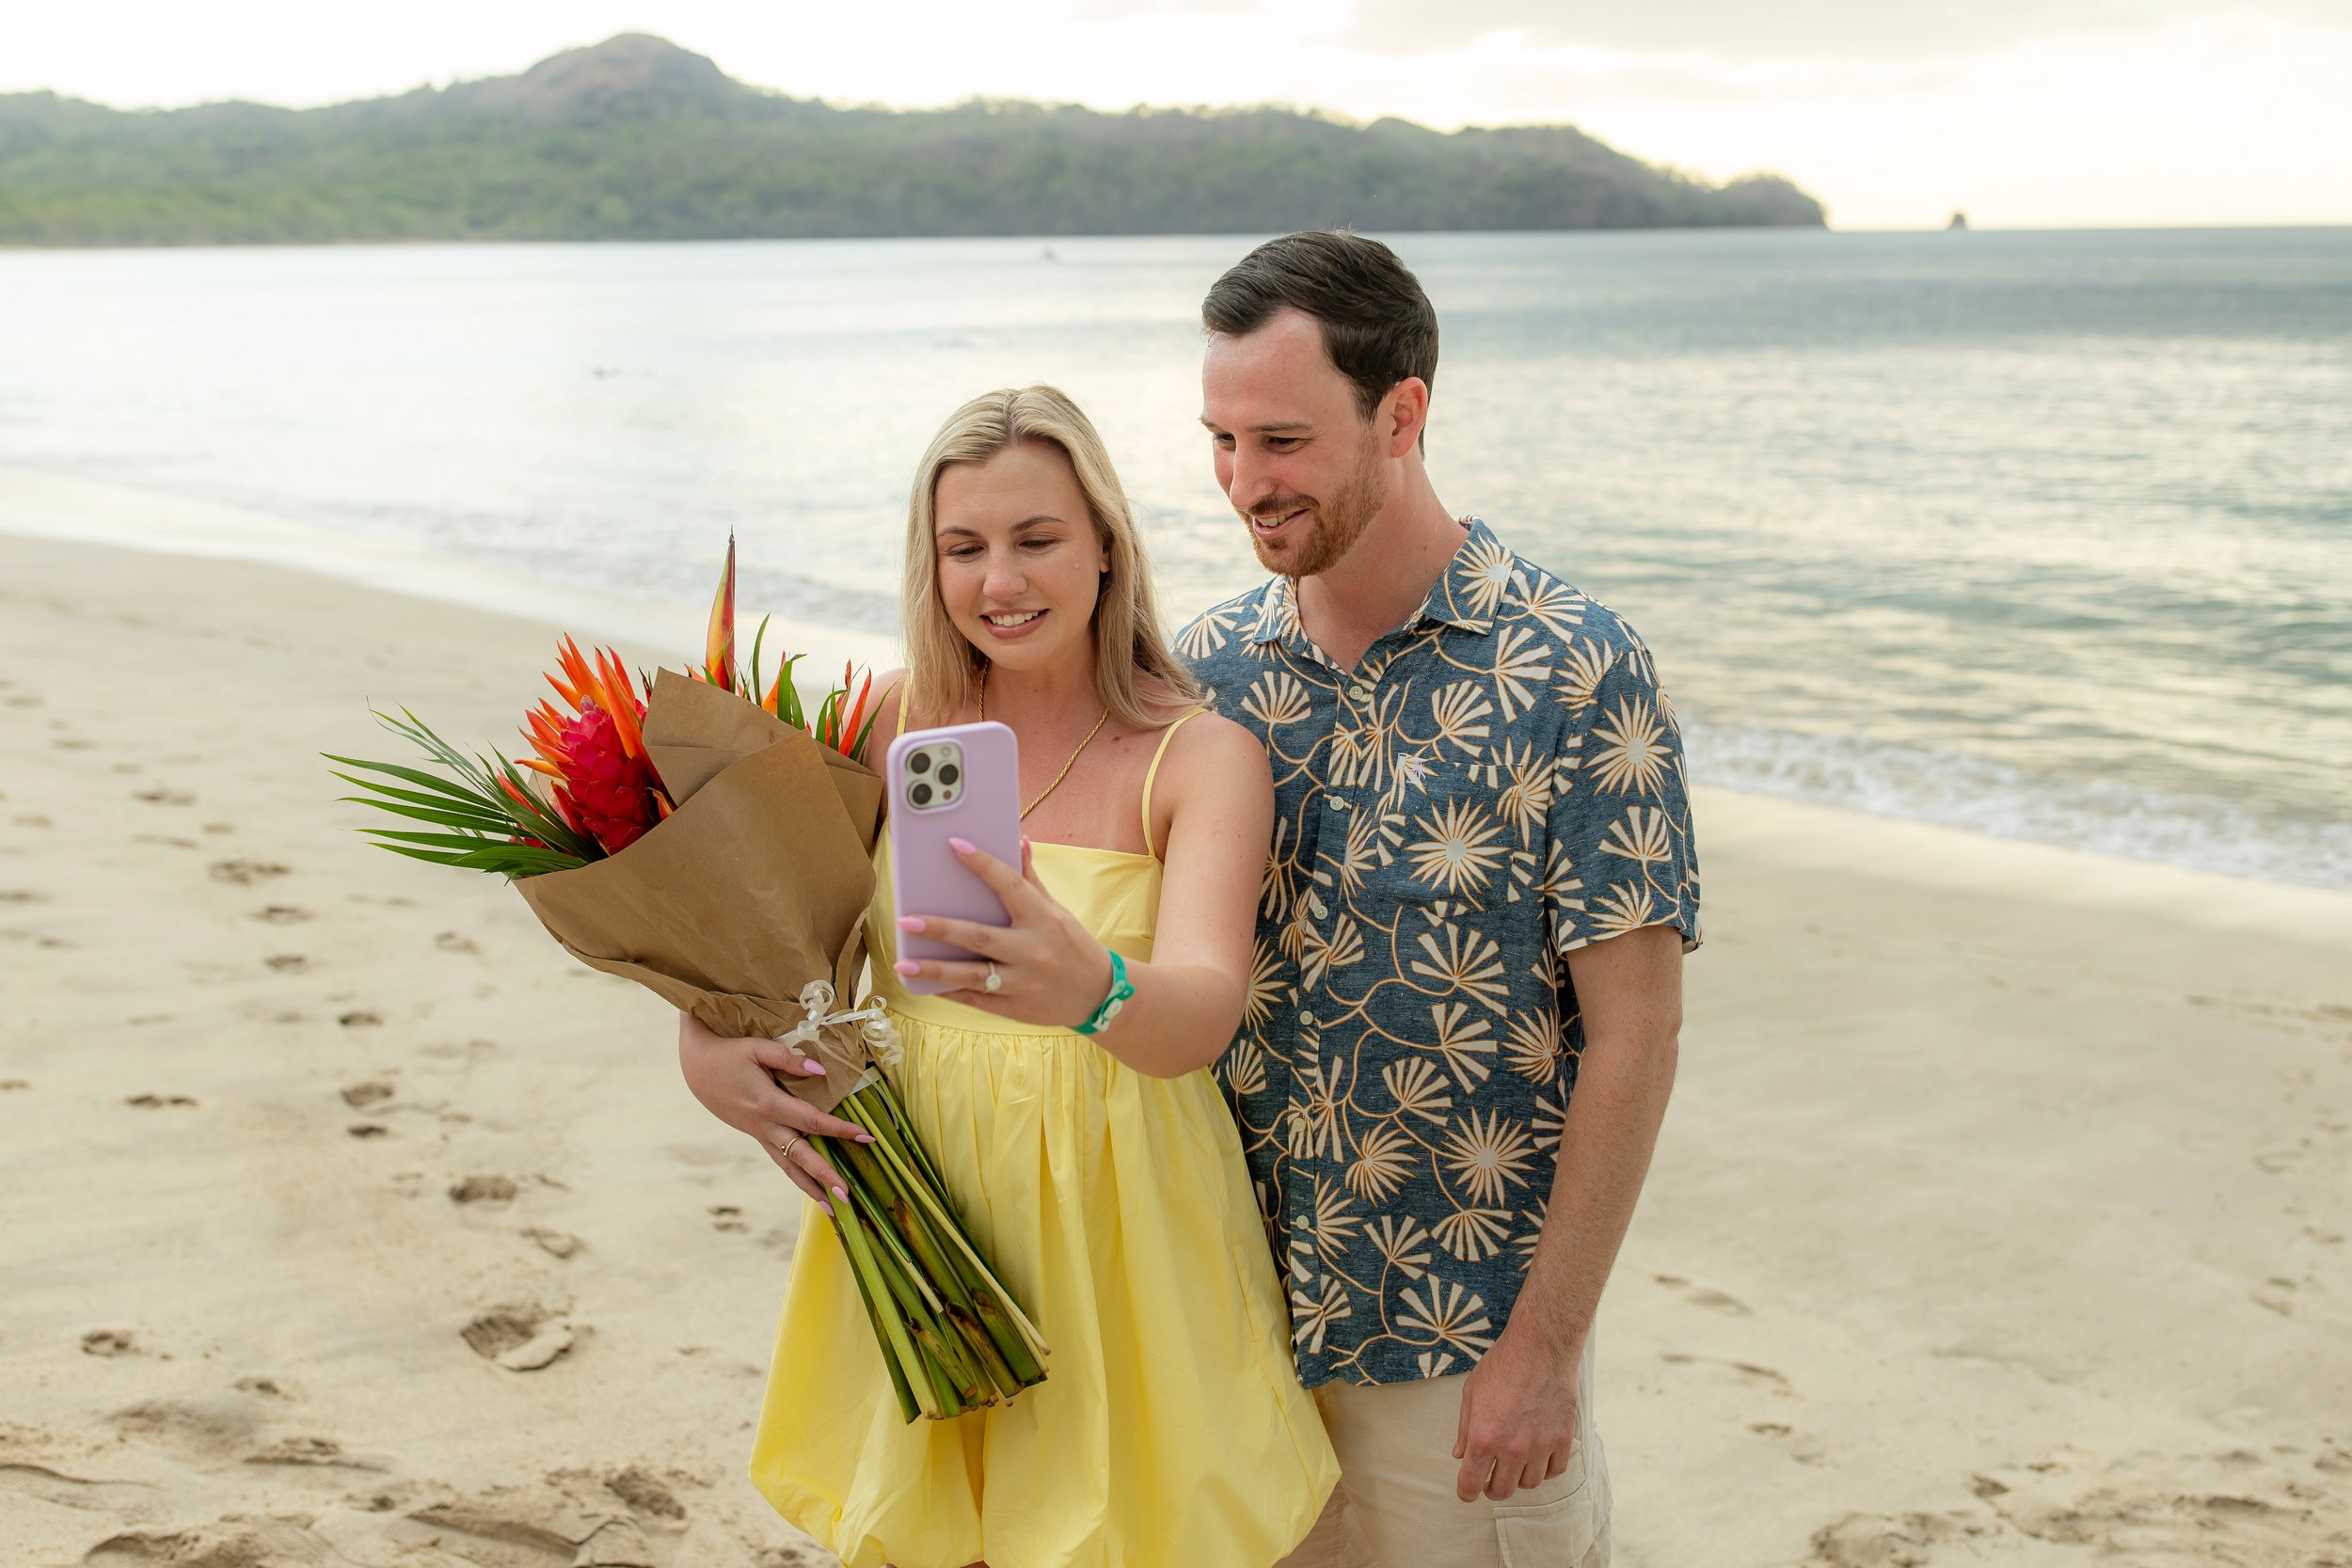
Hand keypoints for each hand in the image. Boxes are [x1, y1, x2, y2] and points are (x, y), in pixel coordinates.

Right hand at [676, 1010, 871, 1212]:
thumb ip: (789, 1059)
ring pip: (788, 1168)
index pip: (812, 1121)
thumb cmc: (729, 1054)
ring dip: (811, 1188)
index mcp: (768, 1103)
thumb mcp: (757, 1048)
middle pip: (800, 1156)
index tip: (865, 1137)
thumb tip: (821, 1070)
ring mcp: (759, 1135)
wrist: (697, 1068)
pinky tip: (813, 1189)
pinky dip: (798, 1177)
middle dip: (825, 1177)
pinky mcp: (757, 1136)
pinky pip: (781, 1161)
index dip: (840, 1130)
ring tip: (833, 1210)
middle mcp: (764, 1126)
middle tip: (847, 1197)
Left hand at [893, 836, 1112, 1028]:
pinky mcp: (1014, 1008)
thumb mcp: (1057, 911)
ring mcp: (1022, 982)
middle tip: (906, 921)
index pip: (1009, 885)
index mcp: (1043, 918)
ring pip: (971, 975)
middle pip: (979, 937)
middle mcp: (1032, 950)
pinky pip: (974, 999)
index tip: (954, 844)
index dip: (982, 863)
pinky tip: (924, 984)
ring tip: (902, 963)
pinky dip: (948, 991)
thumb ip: (1031, 880)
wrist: (1098, 994)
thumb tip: (1019, 842)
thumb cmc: (1073, 945)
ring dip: (934, 970)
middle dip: (940, 929)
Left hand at [1453, 1320, 1581, 1501]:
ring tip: (1515, 1459)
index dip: (1466, 1492)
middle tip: (1491, 1476)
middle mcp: (1512, 1447)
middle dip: (1492, 1487)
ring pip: (1529, 1484)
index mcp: (1484, 1437)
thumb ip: (1464, 1428)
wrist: (1541, 1346)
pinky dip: (1545, 1468)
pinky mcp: (1562, 1438)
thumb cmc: (1502, 1365)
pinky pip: (1554, 1471)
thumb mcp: (1471, 1393)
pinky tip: (1538, 1453)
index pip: (1470, 1485)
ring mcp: (1540, 1445)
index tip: (1468, 1491)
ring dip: (1519, 1476)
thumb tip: (1459, 1454)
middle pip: (1501, 1491)